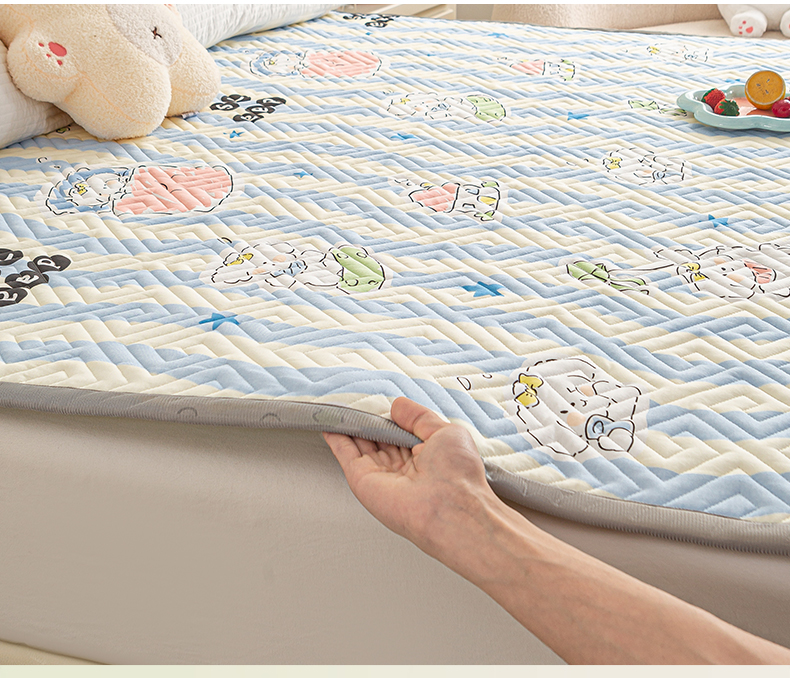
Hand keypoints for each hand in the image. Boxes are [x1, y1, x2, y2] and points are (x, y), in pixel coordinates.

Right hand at [322, 397, 498, 557]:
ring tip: (337, 406)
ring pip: (360, 444)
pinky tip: (330, 423)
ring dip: (348, 426)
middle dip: (366, 421)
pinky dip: (336, 438)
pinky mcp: (363, 481)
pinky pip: (346, 455)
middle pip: (378, 438)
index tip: (379, 402)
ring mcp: (381, 475)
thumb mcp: (445, 431)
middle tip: (353, 402)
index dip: (390, 418)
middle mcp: (402, 468)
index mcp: (425, 456)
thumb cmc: (458, 475)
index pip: (401, 432)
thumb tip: (397, 405)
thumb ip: (419, 417)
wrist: (451, 507)